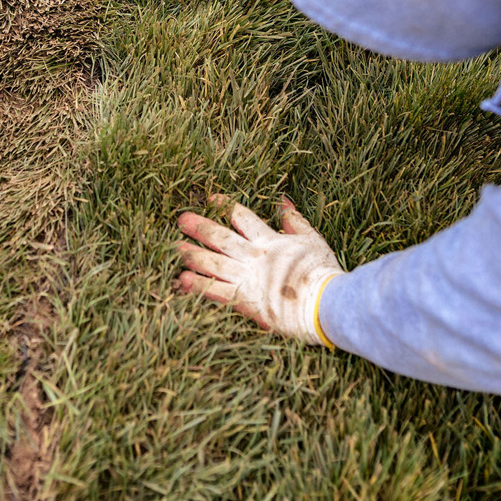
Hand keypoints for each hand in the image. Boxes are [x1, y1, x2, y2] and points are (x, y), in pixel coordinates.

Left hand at [175, 195, 343, 347]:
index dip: (226, 207)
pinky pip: (217, 291)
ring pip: (213, 262)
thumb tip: (282, 200)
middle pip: (221, 238)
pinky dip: (199, 285)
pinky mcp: (246, 301)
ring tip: (174, 247)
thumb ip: (295, 221)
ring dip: (192, 254)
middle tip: (180, 219)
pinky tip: (182, 280)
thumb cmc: (323, 272)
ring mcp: (248, 278)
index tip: (211, 199)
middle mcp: (254, 256)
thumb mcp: (313, 240)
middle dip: (200, 227)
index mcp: (270, 241)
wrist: (327, 302)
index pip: (243, 218)